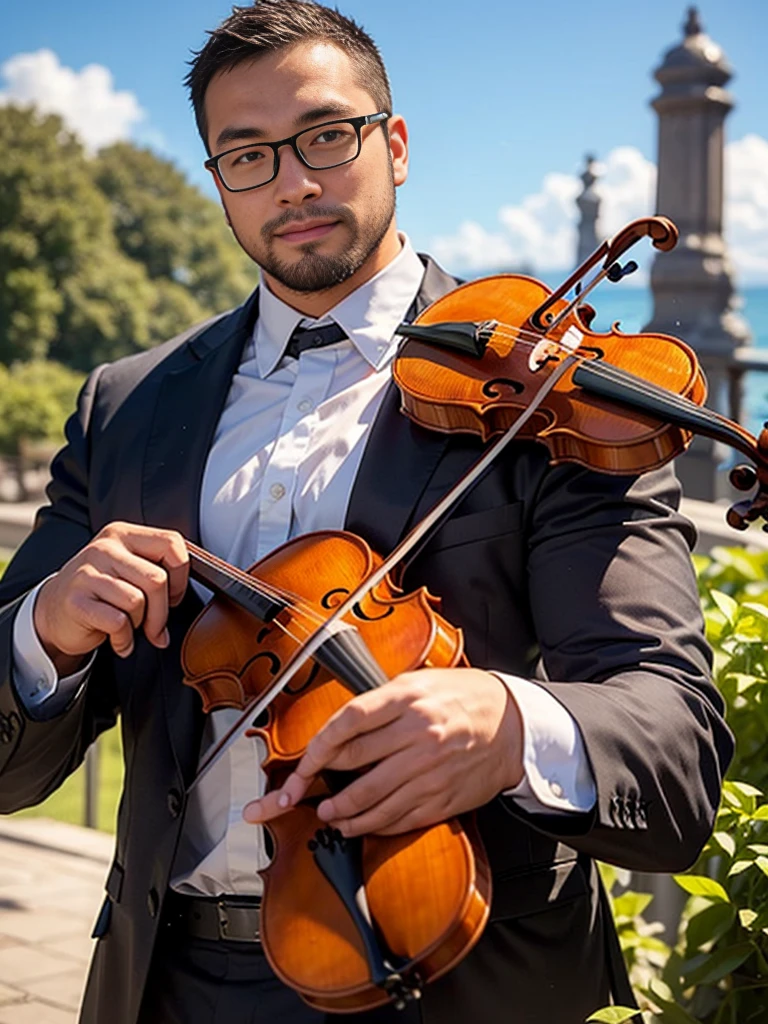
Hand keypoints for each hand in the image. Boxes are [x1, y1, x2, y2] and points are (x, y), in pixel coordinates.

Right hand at [34, 521, 188, 673]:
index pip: (171, 543)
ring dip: (140, 625)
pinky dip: (124, 640)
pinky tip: (119, 641)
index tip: (173, 597)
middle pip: (158, 579)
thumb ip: (157, 569)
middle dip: (162, 612)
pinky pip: (118, 622)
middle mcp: (105, 548)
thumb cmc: (101, 592)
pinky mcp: (76, 600)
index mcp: (123, 534)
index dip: (181, 576)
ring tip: (129, 628)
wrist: (53, 612)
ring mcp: (87, 572)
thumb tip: (194, 588)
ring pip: (138, 601)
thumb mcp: (128, 569)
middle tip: (155, 627)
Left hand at [243, 667, 523, 836]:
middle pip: (354, 764)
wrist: (513, 724)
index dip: (317, 748)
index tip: (302, 765)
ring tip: (330, 815)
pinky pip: (398, 818)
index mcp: (407, 699)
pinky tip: (359, 825)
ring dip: (342, 813)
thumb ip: (380, 702)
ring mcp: (430, 770)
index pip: (348, 724)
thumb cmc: (461, 697)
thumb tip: (338, 728)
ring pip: (372, 800)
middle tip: (302, 794)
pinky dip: (373, 826)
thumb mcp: (419, 682)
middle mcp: (417, 735)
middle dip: (320, 784)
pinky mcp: (442, 798)